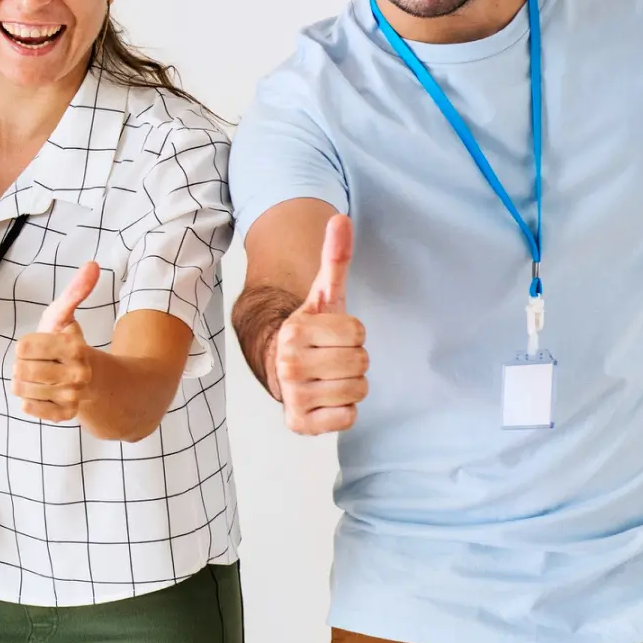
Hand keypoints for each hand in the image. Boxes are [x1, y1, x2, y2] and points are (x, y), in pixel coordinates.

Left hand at [11, 261, 100, 421]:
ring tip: (39, 377)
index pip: (23, 347)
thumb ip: (75, 291)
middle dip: (21, 364)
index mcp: (74, 346)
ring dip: (23, 382)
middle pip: (21, 369)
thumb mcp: (64, 316)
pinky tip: (41, 393)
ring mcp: (72, 396)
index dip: (24, 345)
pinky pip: (28, 408)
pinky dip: (28, 400)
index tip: (39, 345)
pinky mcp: (64, 415)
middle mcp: (77, 373)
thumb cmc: (67, 344)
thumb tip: (93, 264)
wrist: (88, 380)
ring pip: (21, 389)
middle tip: (37, 362)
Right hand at [277, 214, 368, 434]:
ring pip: (357, 391)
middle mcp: (288, 363)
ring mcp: (292, 395)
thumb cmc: (312, 332)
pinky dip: (343, 411)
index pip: (358, 333)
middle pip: (361, 363)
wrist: (281, 368)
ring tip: (329, 377)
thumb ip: (335, 258)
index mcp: (296, 330)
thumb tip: (342, 218)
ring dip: (351, 385)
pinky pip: (347, 418)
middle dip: (353, 361)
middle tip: (332, 358)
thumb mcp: (324, 295)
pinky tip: (326, 400)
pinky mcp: (300, 423)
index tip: (332, 335)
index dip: (353, 334)